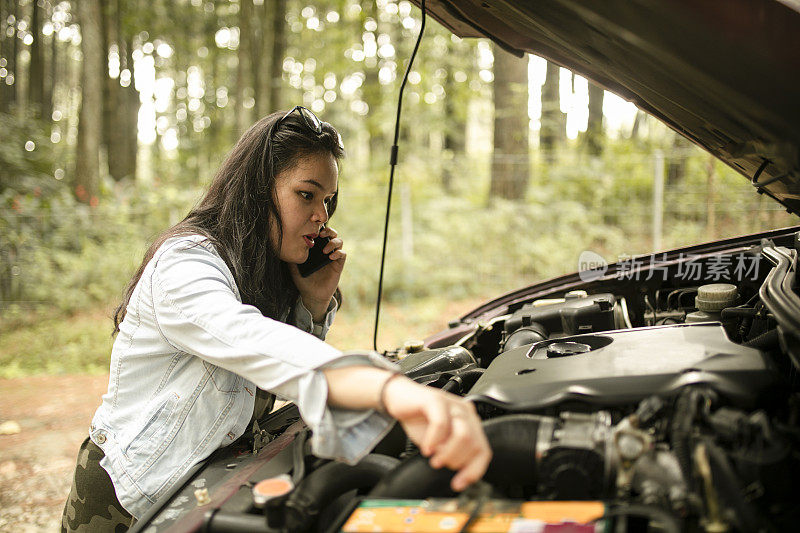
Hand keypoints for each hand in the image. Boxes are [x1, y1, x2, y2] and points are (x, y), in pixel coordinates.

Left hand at [289, 226, 345, 321]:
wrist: (311, 294)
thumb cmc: (303, 279)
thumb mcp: (293, 267)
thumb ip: (292, 256)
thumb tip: (285, 245)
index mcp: (316, 247)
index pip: (320, 232)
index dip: (319, 228)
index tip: (313, 229)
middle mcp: (325, 250)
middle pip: (332, 233)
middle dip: (328, 231)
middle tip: (321, 234)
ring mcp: (333, 257)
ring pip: (339, 241)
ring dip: (333, 242)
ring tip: (325, 250)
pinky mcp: (338, 265)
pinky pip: (342, 254)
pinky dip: (338, 253)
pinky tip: (330, 257)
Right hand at [382, 375, 491, 491]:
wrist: (399, 399)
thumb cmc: (418, 419)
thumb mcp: (438, 443)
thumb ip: (452, 454)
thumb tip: (460, 475)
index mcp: (470, 423)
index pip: (483, 451)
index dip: (473, 471)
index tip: (459, 483)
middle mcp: (465, 412)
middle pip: (475, 445)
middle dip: (456, 461)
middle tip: (439, 464)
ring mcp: (452, 404)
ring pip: (463, 435)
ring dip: (448, 453)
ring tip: (433, 457)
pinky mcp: (436, 400)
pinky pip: (441, 424)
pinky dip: (432, 441)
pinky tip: (425, 447)